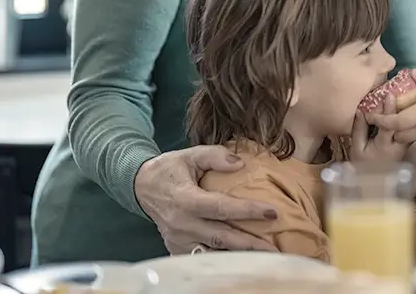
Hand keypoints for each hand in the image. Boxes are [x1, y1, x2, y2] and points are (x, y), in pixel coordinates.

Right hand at [133, 146, 279, 253]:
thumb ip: (215, 155)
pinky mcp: (176, 248)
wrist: (141, 186)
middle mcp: (182, 224)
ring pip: (213, 252)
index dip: (247, 210)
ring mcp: (178, 239)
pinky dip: (221, 259)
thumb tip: (240, 164)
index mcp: (185, 200)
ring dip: (238, 256)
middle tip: (275, 248)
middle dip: (250, 244)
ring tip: (263, 258)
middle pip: (221, 237)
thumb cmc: (170, 168)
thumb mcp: (190, 154)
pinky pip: (202, 257)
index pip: (221, 208)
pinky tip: (241, 260)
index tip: (272, 212)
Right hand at [351, 93, 408, 163]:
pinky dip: (409, 117)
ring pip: (410, 125)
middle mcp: (399, 145)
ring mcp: (406, 145)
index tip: (389, 94)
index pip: (388, 125)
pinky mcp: (409, 144)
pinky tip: (408, 105)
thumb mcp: (357, 149)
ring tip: (408, 93)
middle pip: (404, 123)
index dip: (388, 110)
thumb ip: (359, 130)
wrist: (377, 186)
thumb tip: (361, 110)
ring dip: (408, 110)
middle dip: (403, 105)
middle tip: (404, 89)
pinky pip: (411, 128)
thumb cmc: (364, 165)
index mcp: (385, 146)